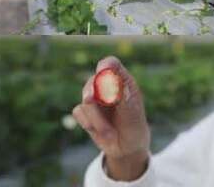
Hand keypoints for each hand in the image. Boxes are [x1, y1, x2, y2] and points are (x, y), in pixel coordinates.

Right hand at [72, 56, 150, 180]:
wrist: (126, 148)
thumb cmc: (134, 128)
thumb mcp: (132, 114)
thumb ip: (123, 98)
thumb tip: (114, 82)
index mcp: (124, 81)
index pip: (112, 65)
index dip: (106, 66)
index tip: (103, 71)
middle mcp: (108, 86)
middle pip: (93, 80)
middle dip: (93, 91)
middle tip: (91, 99)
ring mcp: (95, 99)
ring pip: (86, 99)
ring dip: (97, 119)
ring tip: (110, 133)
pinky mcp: (85, 112)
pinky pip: (79, 112)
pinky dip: (89, 124)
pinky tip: (101, 133)